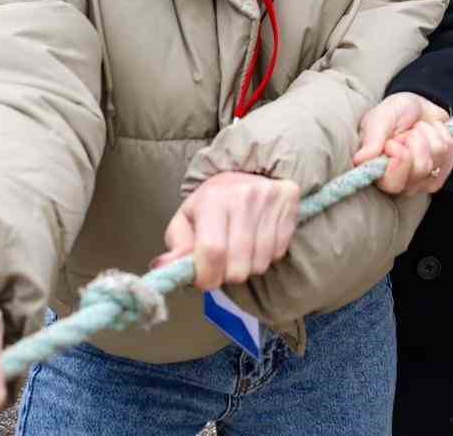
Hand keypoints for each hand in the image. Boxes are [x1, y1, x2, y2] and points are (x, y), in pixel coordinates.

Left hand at [154, 172, 300, 289]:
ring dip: (249, 266)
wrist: (244, 170)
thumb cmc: (212, 202)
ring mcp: (270, 197)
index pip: (212, 251)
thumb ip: (177, 246)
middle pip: (238, 265)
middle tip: (224, 265)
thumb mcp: (186, 220)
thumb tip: (163, 268)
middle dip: (228, 275)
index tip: (206, 281)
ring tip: (241, 251)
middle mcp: (244, 195)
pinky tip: (259, 241)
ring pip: (261, 262)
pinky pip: (279, 251)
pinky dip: (267, 255)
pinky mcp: (289, 199)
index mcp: (212, 199)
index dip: (207, 277)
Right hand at [354, 93, 452, 194]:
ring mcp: (422, 181)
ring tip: (416, 130)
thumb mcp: (379, 119)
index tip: (392, 141)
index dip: (399, 158)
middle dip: (416, 140)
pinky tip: (430, 133)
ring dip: (428, 135)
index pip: (392, 182)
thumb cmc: (393, 115)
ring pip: (436, 158)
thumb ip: (371, 139)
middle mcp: (400, 183)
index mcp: (379, 173)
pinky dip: (441, 135)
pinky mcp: (440, 174)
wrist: (417, 107)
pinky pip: (449, 154)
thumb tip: (359, 161)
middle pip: (420, 169)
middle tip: (406, 133)